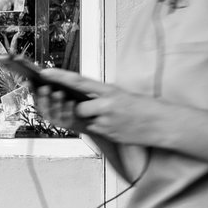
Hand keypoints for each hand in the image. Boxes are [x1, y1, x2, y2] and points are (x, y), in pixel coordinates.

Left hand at [35, 69, 160, 144]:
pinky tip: (117, 126)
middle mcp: (106, 105)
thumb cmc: (143, 107)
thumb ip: (101, 96)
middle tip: (91, 108)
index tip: (45, 73)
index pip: (78, 81)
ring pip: (87, 121)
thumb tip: (81, 98)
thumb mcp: (122, 94)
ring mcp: (108, 121)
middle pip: (78, 108)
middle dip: (80, 109)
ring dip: (93, 120)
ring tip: (112, 117)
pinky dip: (102, 128)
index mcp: (109, 90)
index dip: (60, 77)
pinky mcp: (110, 135)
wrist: (163, 124)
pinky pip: (96, 131)